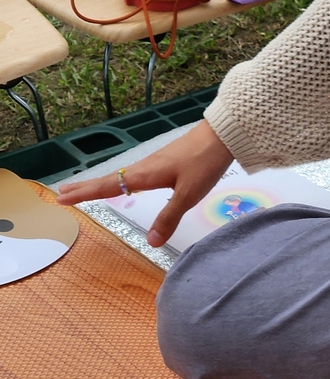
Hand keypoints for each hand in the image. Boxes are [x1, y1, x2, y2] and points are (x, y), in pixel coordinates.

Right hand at [56, 120, 233, 246]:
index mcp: (143, 175)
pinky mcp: (162, 162)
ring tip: (82, 190)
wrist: (220, 137)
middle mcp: (142, 168)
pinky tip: (122, 183)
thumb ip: (169, 218)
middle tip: (60, 194)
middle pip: (108, 180)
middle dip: (84, 188)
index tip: (60, 199)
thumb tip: (150, 242)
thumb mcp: (188, 195)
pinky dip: (117, 179)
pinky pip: (131, 173)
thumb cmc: (204, 164)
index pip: (107, 187)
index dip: (84, 195)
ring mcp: (152, 163)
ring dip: (98, 183)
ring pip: (119, 176)